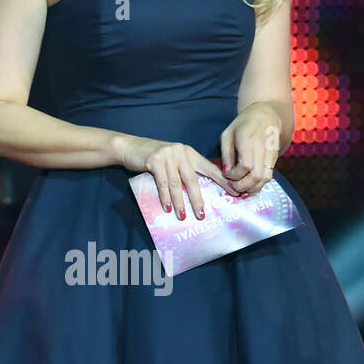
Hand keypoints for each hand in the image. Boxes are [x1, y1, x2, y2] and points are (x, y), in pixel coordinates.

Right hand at [115, 135, 236, 220]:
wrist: (129, 147)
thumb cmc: (152, 157)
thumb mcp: (172, 161)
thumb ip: (184, 171)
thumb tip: (197, 194)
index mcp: (189, 153)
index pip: (209, 168)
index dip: (222, 182)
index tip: (234, 194)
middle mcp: (181, 152)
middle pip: (193, 180)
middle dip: (198, 200)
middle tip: (202, 215)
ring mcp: (167, 155)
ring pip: (177, 184)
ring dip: (180, 202)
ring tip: (183, 216)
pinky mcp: (154, 160)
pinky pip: (162, 183)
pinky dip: (165, 197)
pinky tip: (168, 208)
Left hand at [220, 104, 282, 196]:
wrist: (267, 116)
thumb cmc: (243, 125)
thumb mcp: (228, 134)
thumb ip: (226, 154)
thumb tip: (227, 172)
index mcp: (248, 140)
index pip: (245, 165)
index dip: (235, 175)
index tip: (227, 175)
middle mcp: (262, 148)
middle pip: (257, 175)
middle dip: (243, 186)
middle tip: (233, 187)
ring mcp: (270, 154)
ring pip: (265, 178)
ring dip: (253, 188)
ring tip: (241, 190)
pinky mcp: (275, 159)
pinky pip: (269, 176)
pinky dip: (259, 185)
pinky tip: (250, 187)